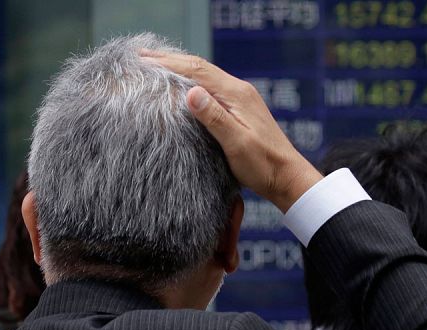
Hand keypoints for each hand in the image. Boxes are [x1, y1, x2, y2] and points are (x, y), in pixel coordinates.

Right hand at [140, 50, 322, 211]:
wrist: (286, 176)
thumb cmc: (263, 164)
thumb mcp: (237, 143)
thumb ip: (214, 117)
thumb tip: (191, 92)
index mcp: (236, 94)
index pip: (197, 70)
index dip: (168, 63)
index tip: (143, 60)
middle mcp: (238, 90)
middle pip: (199, 67)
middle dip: (169, 59)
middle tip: (140, 55)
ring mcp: (239, 98)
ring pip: (204, 74)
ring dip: (178, 67)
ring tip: (154, 63)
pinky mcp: (238, 108)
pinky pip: (210, 86)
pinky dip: (190, 80)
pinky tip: (180, 84)